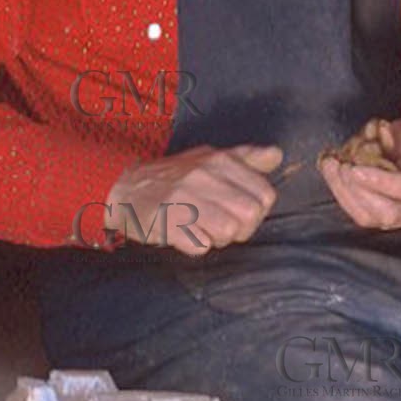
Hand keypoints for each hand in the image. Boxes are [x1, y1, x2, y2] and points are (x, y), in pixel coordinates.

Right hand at [104, 144, 281, 256]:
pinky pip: (200, 246)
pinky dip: (196, 246)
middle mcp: (204, 176)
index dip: (257, 210)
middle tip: (222, 225)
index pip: (265, 194)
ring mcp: (185, 199)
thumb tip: (276, 154)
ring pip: (228, 231)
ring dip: (219, 238)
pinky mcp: (168, 223)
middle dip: (241, 228)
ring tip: (203, 230)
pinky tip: (185, 234)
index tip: (239, 210)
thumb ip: (245, 157)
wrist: (124, 187)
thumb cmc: (173, 177)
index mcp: (219, 160)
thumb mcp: (209, 157)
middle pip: (250, 215)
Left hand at [319, 119, 400, 230]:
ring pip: (368, 218)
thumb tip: (370, 131)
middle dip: (357, 190)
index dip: (380, 181)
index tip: (355, 169)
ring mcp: (400, 218)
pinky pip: (358, 215)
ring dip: (344, 193)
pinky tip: (332, 175)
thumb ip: (387, 135)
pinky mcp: (381, 221)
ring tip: (331, 167)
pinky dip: (341, 194)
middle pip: (387, 212)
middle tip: (340, 166)